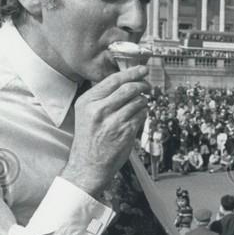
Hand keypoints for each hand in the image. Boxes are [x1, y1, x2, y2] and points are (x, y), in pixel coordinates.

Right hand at [60, 66, 150, 196]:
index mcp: (87, 102)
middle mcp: (98, 110)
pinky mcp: (125, 132)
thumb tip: (125, 80)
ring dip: (143, 100)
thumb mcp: (86, 113)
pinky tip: (139, 115)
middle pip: (128, 88)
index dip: (131, 73)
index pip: (113, 80)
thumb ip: (101, 97)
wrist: (88, 165)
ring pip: (138, 101)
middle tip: (147, 84)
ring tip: (141, 103)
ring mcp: (113, 121)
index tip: (141, 69)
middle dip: (142, 84)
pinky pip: (141, 115)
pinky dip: (143, 113)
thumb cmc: (89, 138)